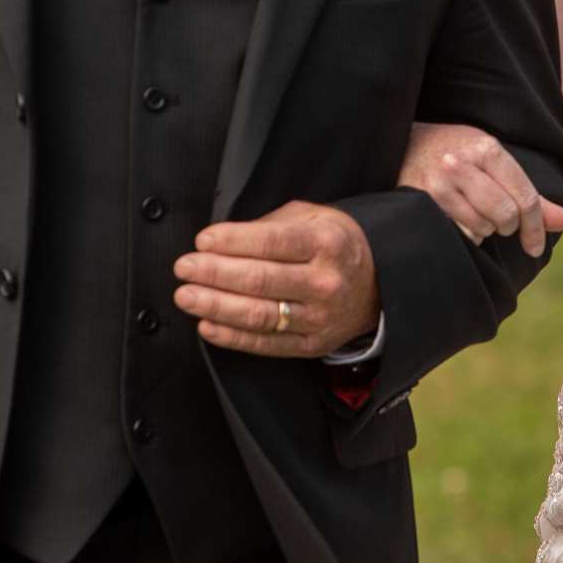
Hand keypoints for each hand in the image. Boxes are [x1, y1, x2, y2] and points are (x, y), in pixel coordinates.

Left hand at [174, 201, 379, 356]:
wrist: (378, 284)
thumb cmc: (335, 245)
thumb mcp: (312, 218)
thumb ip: (270, 226)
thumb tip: (223, 241)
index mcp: (326, 243)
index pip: (272, 242)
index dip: (233, 242)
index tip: (202, 241)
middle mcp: (325, 282)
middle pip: (260, 280)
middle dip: (215, 273)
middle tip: (184, 268)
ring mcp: (319, 317)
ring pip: (259, 315)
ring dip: (216, 306)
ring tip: (187, 296)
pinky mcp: (311, 345)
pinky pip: (266, 344)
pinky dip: (232, 337)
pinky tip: (208, 325)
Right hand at [398, 122, 562, 256]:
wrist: (404, 144)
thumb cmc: (456, 152)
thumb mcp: (494, 160)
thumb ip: (530, 193)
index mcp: (487, 148)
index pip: (524, 197)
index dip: (536, 227)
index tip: (535, 247)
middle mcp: (462, 163)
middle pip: (505, 216)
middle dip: (508, 227)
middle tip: (500, 222)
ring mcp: (439, 183)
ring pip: (481, 228)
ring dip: (484, 230)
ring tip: (475, 214)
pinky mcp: (421, 201)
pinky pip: (457, 233)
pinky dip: (465, 234)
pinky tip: (458, 219)